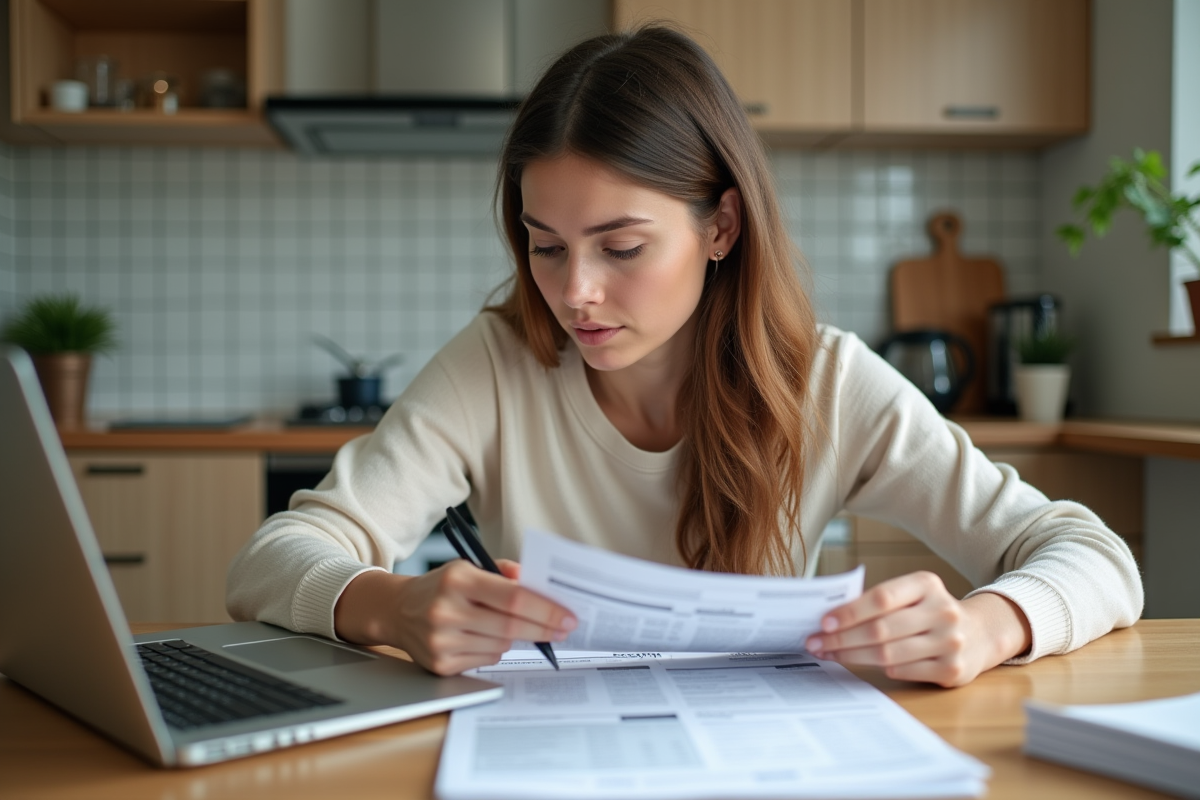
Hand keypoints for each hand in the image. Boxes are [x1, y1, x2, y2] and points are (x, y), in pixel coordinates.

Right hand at [334, 559, 576, 675]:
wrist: (396, 610)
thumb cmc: (441, 586)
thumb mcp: (469, 566)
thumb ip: (506, 573)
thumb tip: (540, 585)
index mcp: (457, 579)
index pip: (513, 597)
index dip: (546, 609)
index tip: (568, 616)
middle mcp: (446, 610)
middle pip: (511, 626)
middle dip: (543, 629)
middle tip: (563, 629)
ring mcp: (441, 641)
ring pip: (501, 645)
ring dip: (513, 637)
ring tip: (505, 626)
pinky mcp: (440, 665)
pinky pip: (486, 660)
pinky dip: (494, 649)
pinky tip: (481, 637)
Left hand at [804, 571, 1031, 687]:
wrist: (980, 633)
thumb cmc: (929, 611)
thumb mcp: (913, 593)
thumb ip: (880, 600)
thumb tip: (829, 616)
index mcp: (927, 584)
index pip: (881, 598)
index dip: (849, 612)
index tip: (823, 622)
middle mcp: (943, 611)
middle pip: (881, 630)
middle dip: (842, 638)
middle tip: (815, 643)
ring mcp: (950, 642)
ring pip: (888, 654)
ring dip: (852, 655)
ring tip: (829, 654)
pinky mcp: (952, 669)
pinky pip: (902, 671)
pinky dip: (878, 668)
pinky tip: (861, 663)